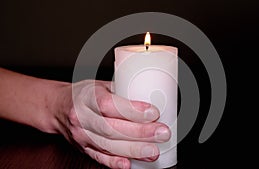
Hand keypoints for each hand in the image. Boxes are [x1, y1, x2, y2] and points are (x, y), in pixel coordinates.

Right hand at [55, 80, 170, 168]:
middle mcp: (82, 117)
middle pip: (112, 128)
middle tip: (162, 133)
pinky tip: (129, 164)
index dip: (133, 110)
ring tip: (154, 151)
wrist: (58, 107)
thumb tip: (151, 95)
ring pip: (108, 146)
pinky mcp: (82, 148)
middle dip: (140, 133)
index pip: (110, 105)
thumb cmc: (83, 94)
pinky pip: (99, 157)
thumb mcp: (100, 85)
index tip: (153, 113)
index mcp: (87, 97)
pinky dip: (114, 162)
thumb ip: (122, 91)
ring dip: (134, 150)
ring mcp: (81, 135)